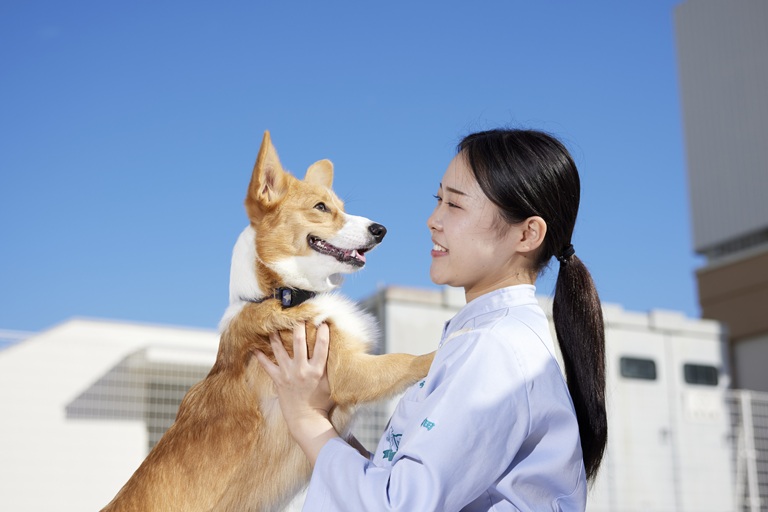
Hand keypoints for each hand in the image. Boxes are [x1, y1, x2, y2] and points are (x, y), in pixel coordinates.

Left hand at [255, 322, 337, 464]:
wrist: (306, 420)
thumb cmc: (322, 403)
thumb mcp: (332, 385)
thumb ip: (332, 369)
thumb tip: (341, 355)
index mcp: (317, 371)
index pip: (321, 347)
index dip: (322, 332)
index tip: (322, 321)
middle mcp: (302, 370)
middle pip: (299, 343)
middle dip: (298, 327)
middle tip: (297, 316)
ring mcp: (288, 374)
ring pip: (280, 350)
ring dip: (276, 336)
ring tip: (273, 324)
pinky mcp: (278, 380)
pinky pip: (267, 366)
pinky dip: (260, 357)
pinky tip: (254, 348)